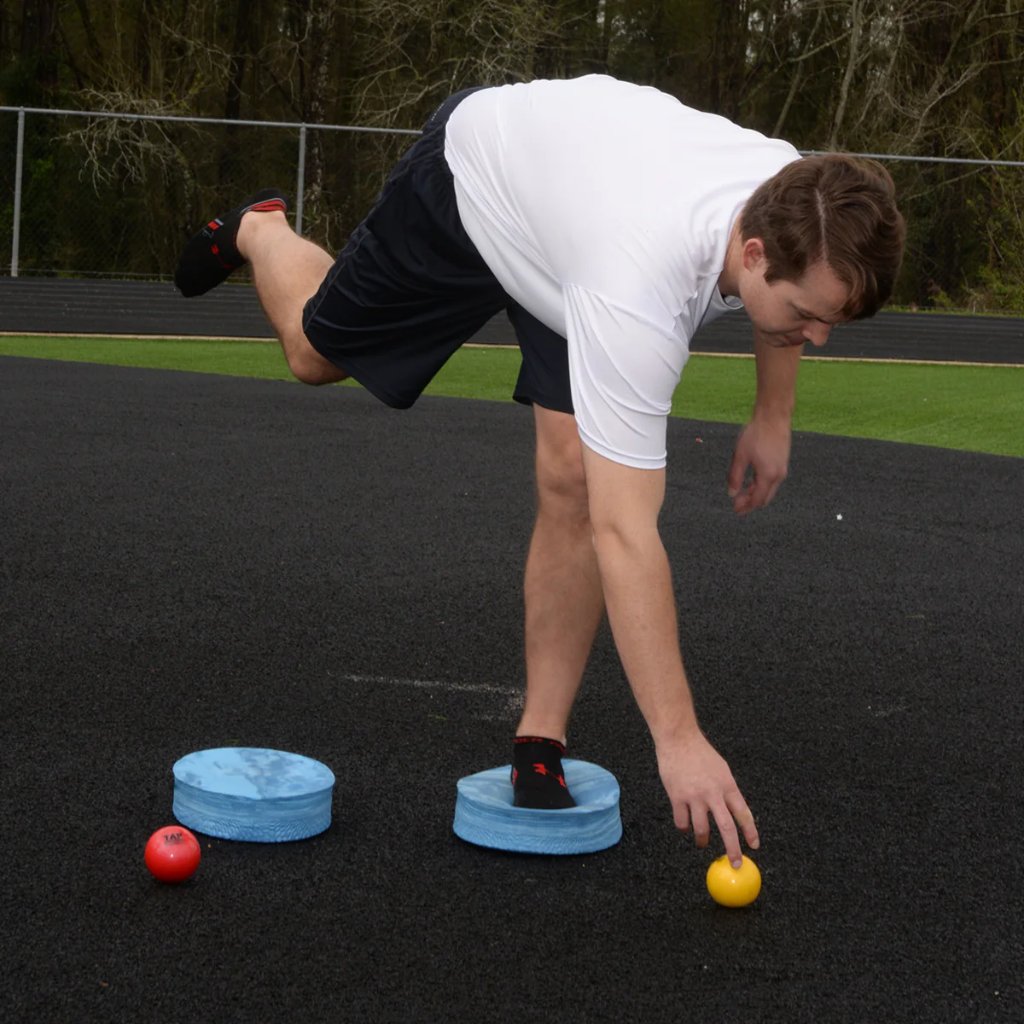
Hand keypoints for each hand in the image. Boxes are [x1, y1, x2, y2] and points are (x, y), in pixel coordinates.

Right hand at [656, 729, 759, 866]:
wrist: (678, 739)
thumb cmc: (700, 754)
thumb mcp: (721, 770)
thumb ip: (726, 791)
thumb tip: (734, 815)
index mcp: (728, 785)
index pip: (744, 813)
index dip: (750, 832)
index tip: (754, 846)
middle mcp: (713, 793)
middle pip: (727, 828)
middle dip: (733, 849)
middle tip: (735, 864)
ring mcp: (694, 796)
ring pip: (701, 830)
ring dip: (702, 840)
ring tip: (702, 842)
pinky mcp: (677, 797)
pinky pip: (682, 822)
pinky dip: (684, 827)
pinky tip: (684, 824)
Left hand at [726, 414, 791, 515]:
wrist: (773, 417)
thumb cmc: (755, 434)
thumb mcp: (740, 456)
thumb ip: (734, 476)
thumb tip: (731, 493)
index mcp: (768, 475)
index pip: (757, 500)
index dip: (745, 507)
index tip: (735, 509)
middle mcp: (778, 475)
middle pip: (764, 498)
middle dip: (751, 503)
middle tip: (736, 504)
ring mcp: (782, 469)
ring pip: (769, 490)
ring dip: (755, 494)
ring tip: (741, 493)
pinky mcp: (782, 463)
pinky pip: (772, 481)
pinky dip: (761, 485)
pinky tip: (750, 482)